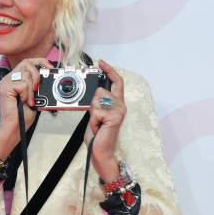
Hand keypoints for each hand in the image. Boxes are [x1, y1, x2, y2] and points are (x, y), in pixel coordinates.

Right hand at [0, 58, 53, 159]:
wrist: (14, 127)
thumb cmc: (21, 115)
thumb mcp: (33, 96)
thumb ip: (37, 85)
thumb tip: (47, 76)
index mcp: (15, 78)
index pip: (27, 62)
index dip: (40, 62)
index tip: (49, 68)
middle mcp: (9, 78)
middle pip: (26, 63)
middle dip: (37, 75)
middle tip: (37, 88)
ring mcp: (5, 82)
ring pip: (26, 75)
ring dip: (31, 90)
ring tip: (27, 100)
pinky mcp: (5, 88)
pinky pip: (23, 85)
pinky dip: (26, 94)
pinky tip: (22, 101)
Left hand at [84, 59, 126, 181]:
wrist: (101, 152)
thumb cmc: (98, 135)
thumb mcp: (96, 115)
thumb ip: (98, 102)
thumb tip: (95, 90)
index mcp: (117, 104)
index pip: (116, 82)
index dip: (109, 70)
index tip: (101, 62)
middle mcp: (121, 106)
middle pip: (101, 90)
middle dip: (93, 103)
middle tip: (96, 118)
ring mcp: (119, 111)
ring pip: (97, 100)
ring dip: (92, 113)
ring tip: (97, 124)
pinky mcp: (115, 117)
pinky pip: (96, 111)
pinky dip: (93, 120)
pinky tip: (98, 128)